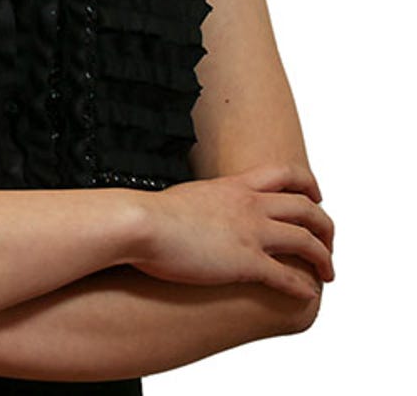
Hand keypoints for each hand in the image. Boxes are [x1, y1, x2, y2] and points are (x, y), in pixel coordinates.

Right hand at [132, 163, 333, 299]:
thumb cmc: (151, 214)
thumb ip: (204, 203)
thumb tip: (201, 210)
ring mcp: (250, 232)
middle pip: (306, 207)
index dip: (308, 184)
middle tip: (329, 241)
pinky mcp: (245, 262)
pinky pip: (287, 276)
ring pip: (306, 240)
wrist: (139, 223)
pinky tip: (308, 295)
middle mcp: (250, 205)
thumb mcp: (186, 197)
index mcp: (235, 185)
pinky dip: (302, 287)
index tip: (316, 196)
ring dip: (324, 258)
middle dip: (325, 225)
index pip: (286, 173)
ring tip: (329, 273)